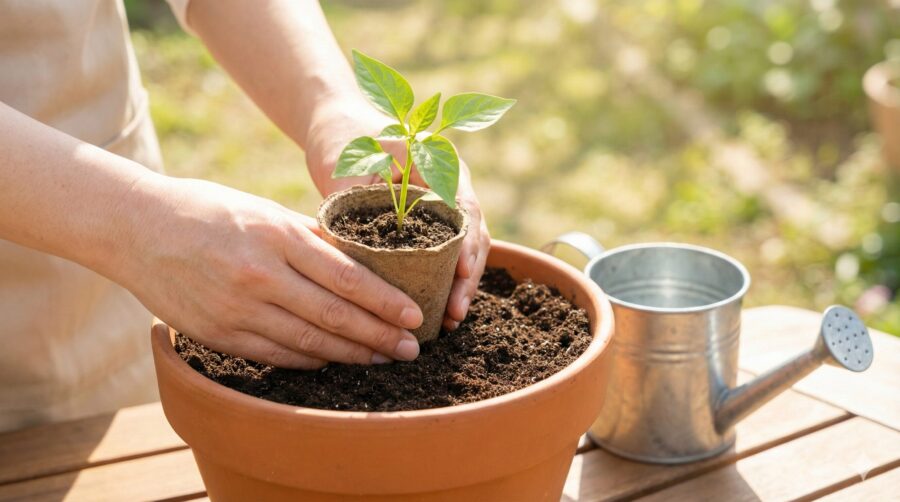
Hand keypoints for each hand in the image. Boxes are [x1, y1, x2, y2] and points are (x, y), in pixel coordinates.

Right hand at [112, 174, 423, 368]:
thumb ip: (310, 238)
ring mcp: (237, 309)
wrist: (136, 228)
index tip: (414, 316)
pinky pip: (276, 355)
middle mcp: (260, 275)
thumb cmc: (209, 211)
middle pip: (335, 316)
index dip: (385, 302)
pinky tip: (334, 361)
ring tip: (381, 359)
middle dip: (380, 336)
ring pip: (309, 342)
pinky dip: (310, 360)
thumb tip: (359, 261)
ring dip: (351, 355)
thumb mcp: (264, 210)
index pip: (346, 277)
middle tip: (411, 349)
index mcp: (277, 236)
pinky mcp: (218, 334)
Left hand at [305, 98, 490, 329]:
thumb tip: (352, 254)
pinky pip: (447, 251)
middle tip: (455, 313)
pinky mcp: (430, 221)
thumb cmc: (346, 139)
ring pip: (465, 247)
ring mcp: (444, 203)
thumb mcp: (352, 165)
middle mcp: (451, 184)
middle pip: (473, 234)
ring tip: (451, 320)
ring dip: (461, 283)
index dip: (467, 246)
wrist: (340, 124)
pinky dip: (446, 279)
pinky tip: (440, 309)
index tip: (461, 274)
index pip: (465, 209)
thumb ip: (358, 200)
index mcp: (441, 164)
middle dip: (468, 277)